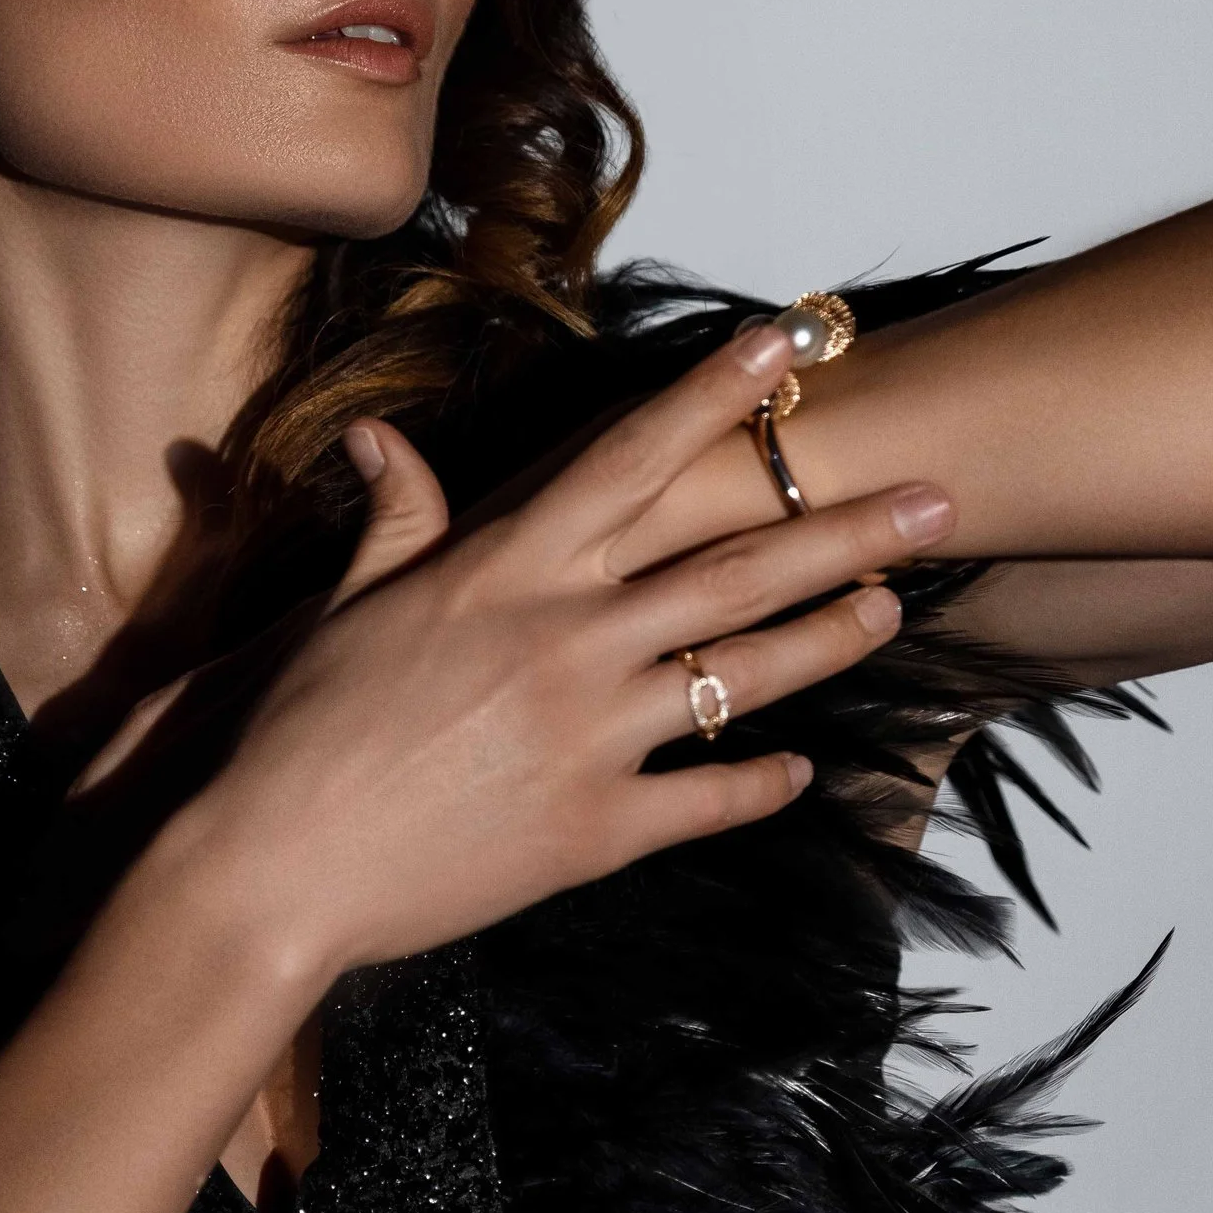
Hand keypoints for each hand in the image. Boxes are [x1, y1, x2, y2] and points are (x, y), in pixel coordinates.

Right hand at [137, 315, 954, 986]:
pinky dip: (761, 786)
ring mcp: (589, 736)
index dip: (717, 397)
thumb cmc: (300, 734)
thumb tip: (380, 439)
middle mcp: (566, 640)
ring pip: (743, 675)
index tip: (787, 345)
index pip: (633, 459)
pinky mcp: (593, 829)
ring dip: (831, 638)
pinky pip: (705, 800)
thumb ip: (394, 521)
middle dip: (846, 527)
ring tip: (897, 606)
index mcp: (507, 572)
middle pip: (733, 565)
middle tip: (941, 498)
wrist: (272, 867)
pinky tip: (806, 773)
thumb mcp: (349, 609)